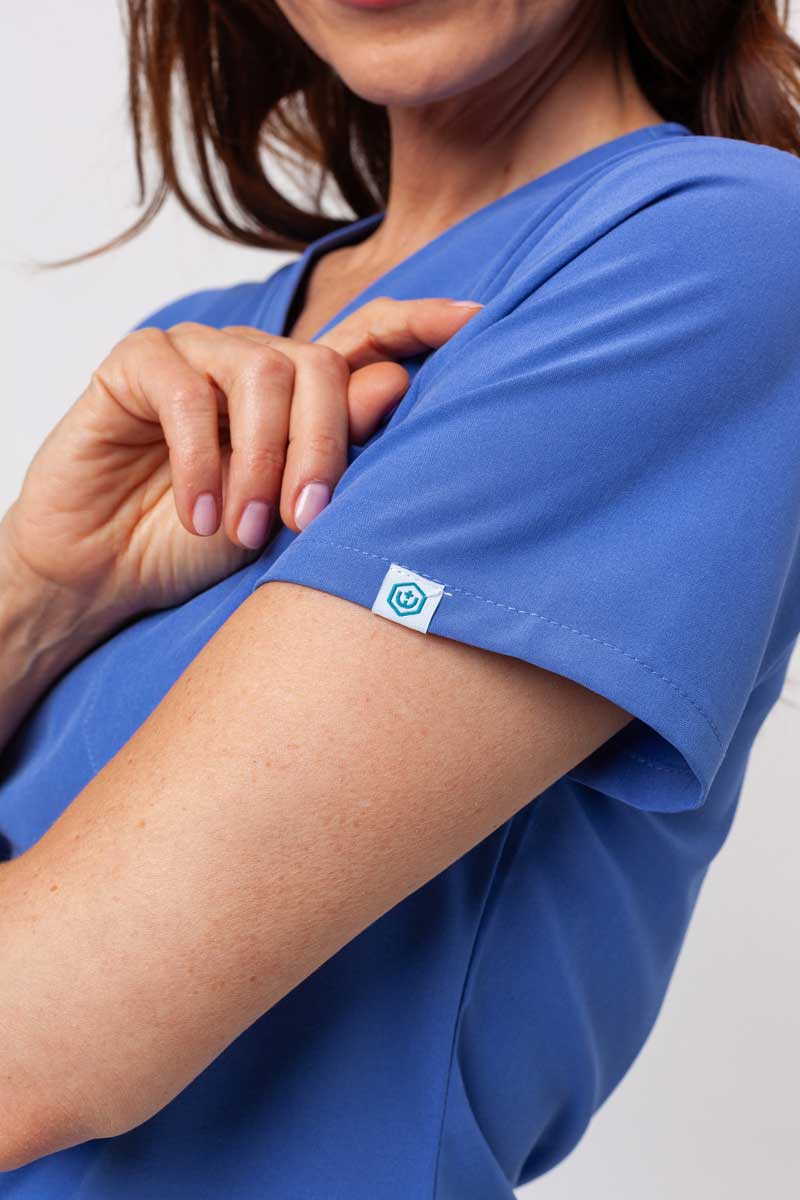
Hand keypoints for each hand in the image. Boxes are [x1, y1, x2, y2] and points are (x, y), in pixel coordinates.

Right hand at [0, 298, 480, 640]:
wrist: (104, 574)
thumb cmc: (198, 545)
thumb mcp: (284, 512)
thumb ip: (335, 451)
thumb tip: (397, 383)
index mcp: (297, 392)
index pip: (365, 336)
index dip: (418, 322)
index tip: (476, 320)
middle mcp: (253, 360)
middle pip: (319, 366)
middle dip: (324, 447)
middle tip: (307, 520)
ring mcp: (196, 353)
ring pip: (261, 374)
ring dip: (260, 463)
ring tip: (245, 530)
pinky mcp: (138, 361)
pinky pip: (187, 391)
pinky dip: (200, 462)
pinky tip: (196, 517)